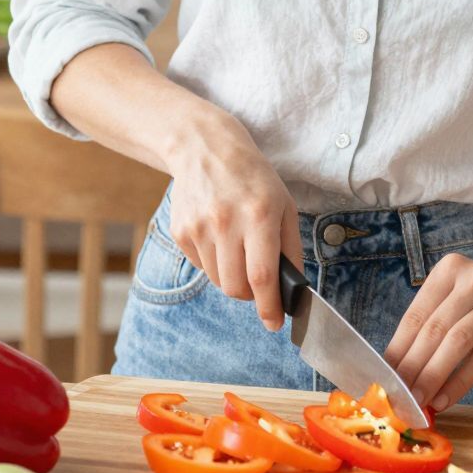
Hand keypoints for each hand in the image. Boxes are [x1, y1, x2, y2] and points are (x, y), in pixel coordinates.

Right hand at [162, 111, 298, 330]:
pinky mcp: (181, 232)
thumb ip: (290, 247)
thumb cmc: (253, 177)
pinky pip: (201, 267)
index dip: (269, 306)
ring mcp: (199, 228)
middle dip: (251, 296)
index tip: (274, 323)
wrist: (204, 148)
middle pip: (236, 288)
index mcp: (259, 215)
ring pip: (218, 281)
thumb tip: (291, 287)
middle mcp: (226, 223)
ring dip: (232, 279)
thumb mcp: (284, 204)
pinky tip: (220, 237)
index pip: (262, 276)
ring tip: (239, 250)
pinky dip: (215, 263)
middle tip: (259, 283)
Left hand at [384, 243, 472, 414]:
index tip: (384, 377)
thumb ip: (429, 324)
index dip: (398, 349)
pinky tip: (445, 399)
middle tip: (398, 395)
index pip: (416, 315)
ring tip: (419, 400)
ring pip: (457, 343)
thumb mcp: (454, 297)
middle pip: (435, 329)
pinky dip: (460, 383)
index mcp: (450, 269)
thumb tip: (396, 369)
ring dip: (433, 376)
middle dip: (412, 366)